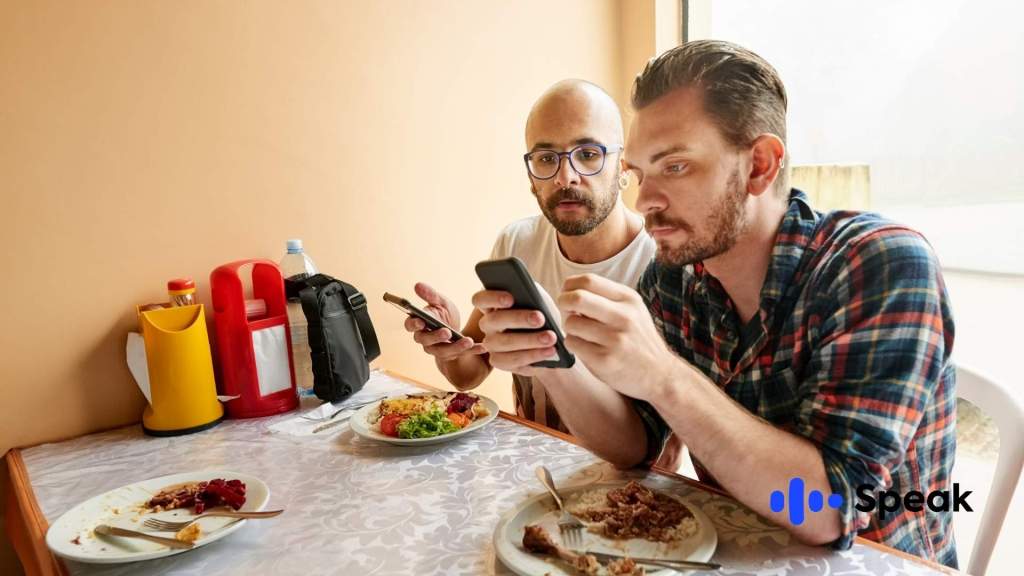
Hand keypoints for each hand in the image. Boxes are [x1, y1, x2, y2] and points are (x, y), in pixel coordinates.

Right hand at [404, 282, 484, 360]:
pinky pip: (463, 354)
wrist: (455, 326)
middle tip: (447, 332)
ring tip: (468, 341)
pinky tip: (483, 347)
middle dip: (436, 337)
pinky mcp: (453, 355)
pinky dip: (473, 351)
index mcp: (419, 325)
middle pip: (426, 341)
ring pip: (444, 352)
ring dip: (456, 347)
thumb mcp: (440, 301)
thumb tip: (417, 285)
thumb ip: (430, 295)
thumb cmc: (443, 313)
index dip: (414, 324)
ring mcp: (438, 349)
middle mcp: (426, 340)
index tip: (421, 321)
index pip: (410, 326)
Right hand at [472, 282, 559, 376]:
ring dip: (530, 340)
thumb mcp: (539, 301)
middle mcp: (487, 324)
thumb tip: (531, 295)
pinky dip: (533, 356)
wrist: (551, 339)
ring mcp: (491, 344)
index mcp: (492, 305)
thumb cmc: (542, 314)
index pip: (480, 299)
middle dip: (519, 319)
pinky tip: (549, 351)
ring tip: (551, 338)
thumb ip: (533, 295)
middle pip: (494, 320)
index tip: (510, 299)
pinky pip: (511, 361)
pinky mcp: (499, 361)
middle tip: (540, 319)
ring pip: (504, 343)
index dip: (492, 298)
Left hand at [557, 274, 674, 400]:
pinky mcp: (605, 360)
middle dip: (563, 302)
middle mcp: (624, 317)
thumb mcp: (632, 310)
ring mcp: (615, 339)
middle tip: (565, 310)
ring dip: (568, 327)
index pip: (589, 280)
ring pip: (571, 323)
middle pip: (577, 298)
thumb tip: (569, 291)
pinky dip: (572, 344)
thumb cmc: (638, 339)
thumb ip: (606, 298)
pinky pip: (572, 343)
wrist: (659, 374)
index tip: (567, 293)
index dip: (570, 285)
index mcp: (629, 300)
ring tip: (579, 332)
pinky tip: (584, 347)